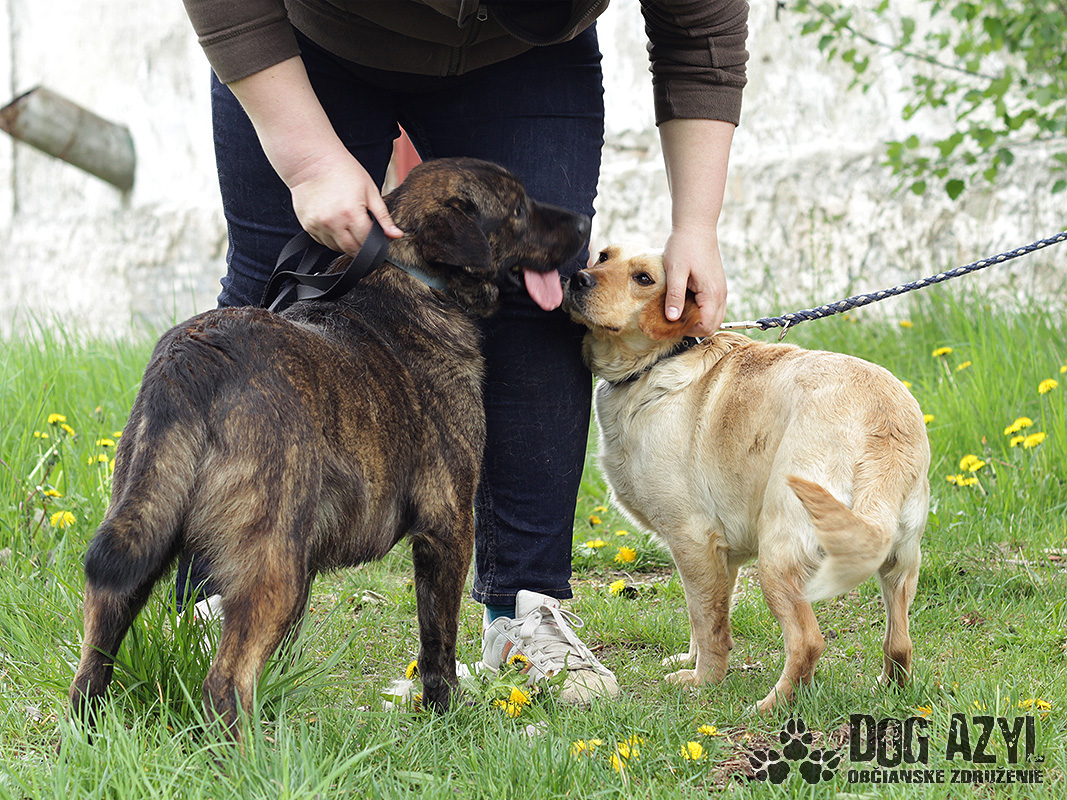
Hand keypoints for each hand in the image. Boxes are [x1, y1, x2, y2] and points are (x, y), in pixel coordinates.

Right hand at [288, 147, 403, 253]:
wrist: (312, 161)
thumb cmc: (344, 171)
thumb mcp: (370, 191)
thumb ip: (383, 217)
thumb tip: (397, 235)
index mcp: (351, 214)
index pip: (367, 243)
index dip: (375, 243)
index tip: (377, 238)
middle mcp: (333, 223)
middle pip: (352, 250)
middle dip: (361, 247)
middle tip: (364, 234)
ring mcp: (318, 225)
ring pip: (336, 248)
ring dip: (346, 243)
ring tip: (348, 224)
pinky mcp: (307, 225)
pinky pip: (323, 241)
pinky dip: (332, 238)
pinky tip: (335, 222)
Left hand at [662, 229, 727, 336]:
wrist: (696, 226)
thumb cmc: (685, 245)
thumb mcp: (675, 271)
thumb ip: (674, 296)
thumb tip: (672, 319)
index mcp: (712, 293)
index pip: (707, 326)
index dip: (690, 330)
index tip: (673, 324)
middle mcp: (720, 293)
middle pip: (713, 325)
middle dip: (694, 327)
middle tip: (674, 320)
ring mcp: (720, 289)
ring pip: (714, 316)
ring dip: (697, 318)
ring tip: (678, 310)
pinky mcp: (716, 284)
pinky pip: (712, 305)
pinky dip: (700, 309)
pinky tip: (684, 301)